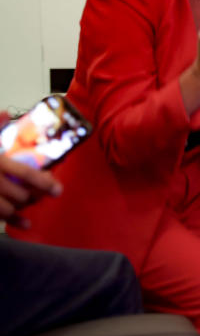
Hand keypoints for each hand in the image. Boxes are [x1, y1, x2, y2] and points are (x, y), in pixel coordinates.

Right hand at [0, 113, 61, 228]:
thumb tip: (5, 113)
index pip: (26, 174)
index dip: (45, 182)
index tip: (58, 189)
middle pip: (22, 194)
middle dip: (35, 196)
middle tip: (43, 194)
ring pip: (11, 208)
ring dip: (23, 207)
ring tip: (29, 202)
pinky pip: (1, 218)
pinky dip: (15, 221)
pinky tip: (26, 222)